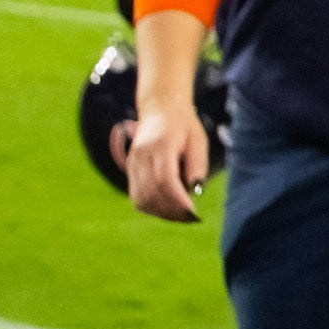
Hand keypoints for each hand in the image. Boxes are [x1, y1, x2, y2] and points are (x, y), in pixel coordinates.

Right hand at [121, 91, 212, 221]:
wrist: (159, 110)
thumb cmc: (184, 126)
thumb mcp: (198, 140)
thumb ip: (197, 164)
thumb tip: (195, 190)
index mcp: (161, 145)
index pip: (165, 178)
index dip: (178, 198)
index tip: (192, 211)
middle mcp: (142, 154)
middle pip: (151, 191)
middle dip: (171, 210)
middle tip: (190, 218)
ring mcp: (133, 162)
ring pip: (141, 197)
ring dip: (160, 211)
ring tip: (180, 216)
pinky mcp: (130, 168)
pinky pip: (136, 195)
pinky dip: (150, 206)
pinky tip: (166, 209)